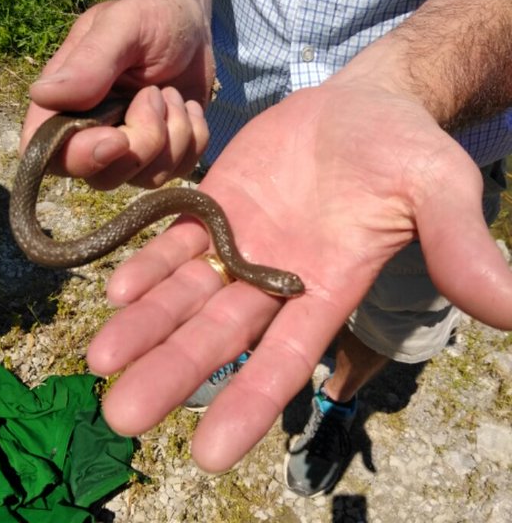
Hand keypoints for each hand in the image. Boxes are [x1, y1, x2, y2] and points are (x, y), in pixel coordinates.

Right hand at [23, 0, 215, 185]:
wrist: (190, 20)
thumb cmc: (151, 15)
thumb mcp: (122, 25)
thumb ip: (89, 61)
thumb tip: (42, 95)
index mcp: (62, 99)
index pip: (44, 151)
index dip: (78, 157)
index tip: (118, 137)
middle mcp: (87, 130)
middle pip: (100, 176)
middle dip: (142, 143)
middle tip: (156, 93)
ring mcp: (125, 146)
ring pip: (143, 178)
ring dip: (173, 137)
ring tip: (171, 93)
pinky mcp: (159, 153)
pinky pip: (176, 172)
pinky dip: (193, 140)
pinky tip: (186, 107)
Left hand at [86, 74, 511, 471]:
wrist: (366, 101)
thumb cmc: (408, 150)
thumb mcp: (440, 189)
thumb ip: (460, 247)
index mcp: (328, 286)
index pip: (282, 356)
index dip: (247, 403)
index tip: (206, 456)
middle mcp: (277, 274)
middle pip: (216, 334)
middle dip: (169, 373)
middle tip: (117, 416)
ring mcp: (243, 237)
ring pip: (185, 291)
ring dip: (143, 324)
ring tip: (97, 359)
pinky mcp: (217, 200)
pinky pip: (176, 237)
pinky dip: (146, 262)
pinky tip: (114, 288)